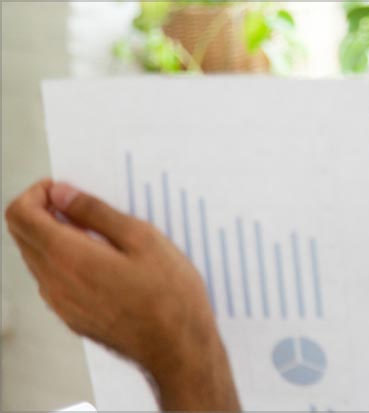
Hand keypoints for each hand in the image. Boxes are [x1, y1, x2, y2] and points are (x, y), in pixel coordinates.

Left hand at [5, 179, 239, 410]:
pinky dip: (65, 262)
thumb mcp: (143, 238)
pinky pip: (53, 280)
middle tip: (81, 207)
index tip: (63, 190)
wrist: (177, 349)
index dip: (36, 193)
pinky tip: (103, 263)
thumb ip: (96, 212)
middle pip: (22, 235)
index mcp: (67, 256)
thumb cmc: (169, 297)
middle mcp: (54, 281)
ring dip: (55, 238)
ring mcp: (60, 303)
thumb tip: (62, 194)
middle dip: (44, 212)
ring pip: (36, 258)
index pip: (20, 214)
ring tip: (99, 236)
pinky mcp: (72, 317)